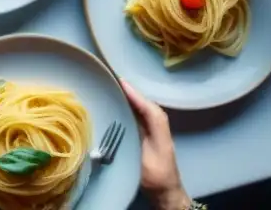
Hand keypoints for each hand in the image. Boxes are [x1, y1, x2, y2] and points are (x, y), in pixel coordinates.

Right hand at [120, 80, 190, 209]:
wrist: (164, 192)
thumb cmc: (157, 174)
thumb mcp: (149, 153)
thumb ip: (140, 133)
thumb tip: (126, 118)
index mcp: (158, 124)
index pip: (144, 103)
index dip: (132, 92)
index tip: (116, 79)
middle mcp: (155, 122)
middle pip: (141, 101)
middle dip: (127, 90)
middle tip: (107, 78)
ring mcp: (150, 128)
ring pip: (137, 107)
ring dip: (125, 97)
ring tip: (107, 87)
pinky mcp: (143, 135)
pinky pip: (134, 115)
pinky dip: (125, 107)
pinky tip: (113, 105)